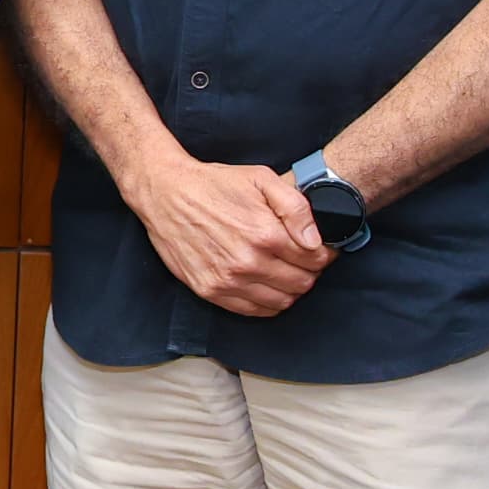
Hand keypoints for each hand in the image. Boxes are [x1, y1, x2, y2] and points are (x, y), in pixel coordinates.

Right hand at [130, 160, 330, 317]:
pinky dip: (268, 303)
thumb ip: (296, 207)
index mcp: (265, 233)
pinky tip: (265, 285)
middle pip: (301, 284)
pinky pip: (253, 311)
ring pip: (281, 302)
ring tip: (285, 272)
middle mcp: (248, 262)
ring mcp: (227, 280)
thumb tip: (316, 240)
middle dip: (310, 272)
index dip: (324, 254)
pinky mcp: (210, 291)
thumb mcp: (261, 178)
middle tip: (304, 260)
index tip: (321, 249)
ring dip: (290, 290)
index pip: (315, 260)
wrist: (165, 193)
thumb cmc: (214, 184)